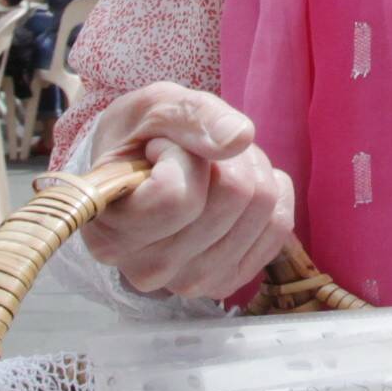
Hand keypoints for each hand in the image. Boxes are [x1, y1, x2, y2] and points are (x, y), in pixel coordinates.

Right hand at [78, 83, 296, 302]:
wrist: (140, 171)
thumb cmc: (139, 138)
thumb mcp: (153, 107)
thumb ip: (192, 116)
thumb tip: (241, 137)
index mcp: (112, 235)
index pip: (177, 195)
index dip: (181, 155)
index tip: (158, 150)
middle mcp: (147, 271)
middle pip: (233, 194)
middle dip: (225, 155)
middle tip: (195, 154)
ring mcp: (190, 283)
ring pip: (261, 207)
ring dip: (248, 170)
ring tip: (212, 170)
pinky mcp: (228, 282)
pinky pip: (279, 225)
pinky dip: (271, 192)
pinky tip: (236, 190)